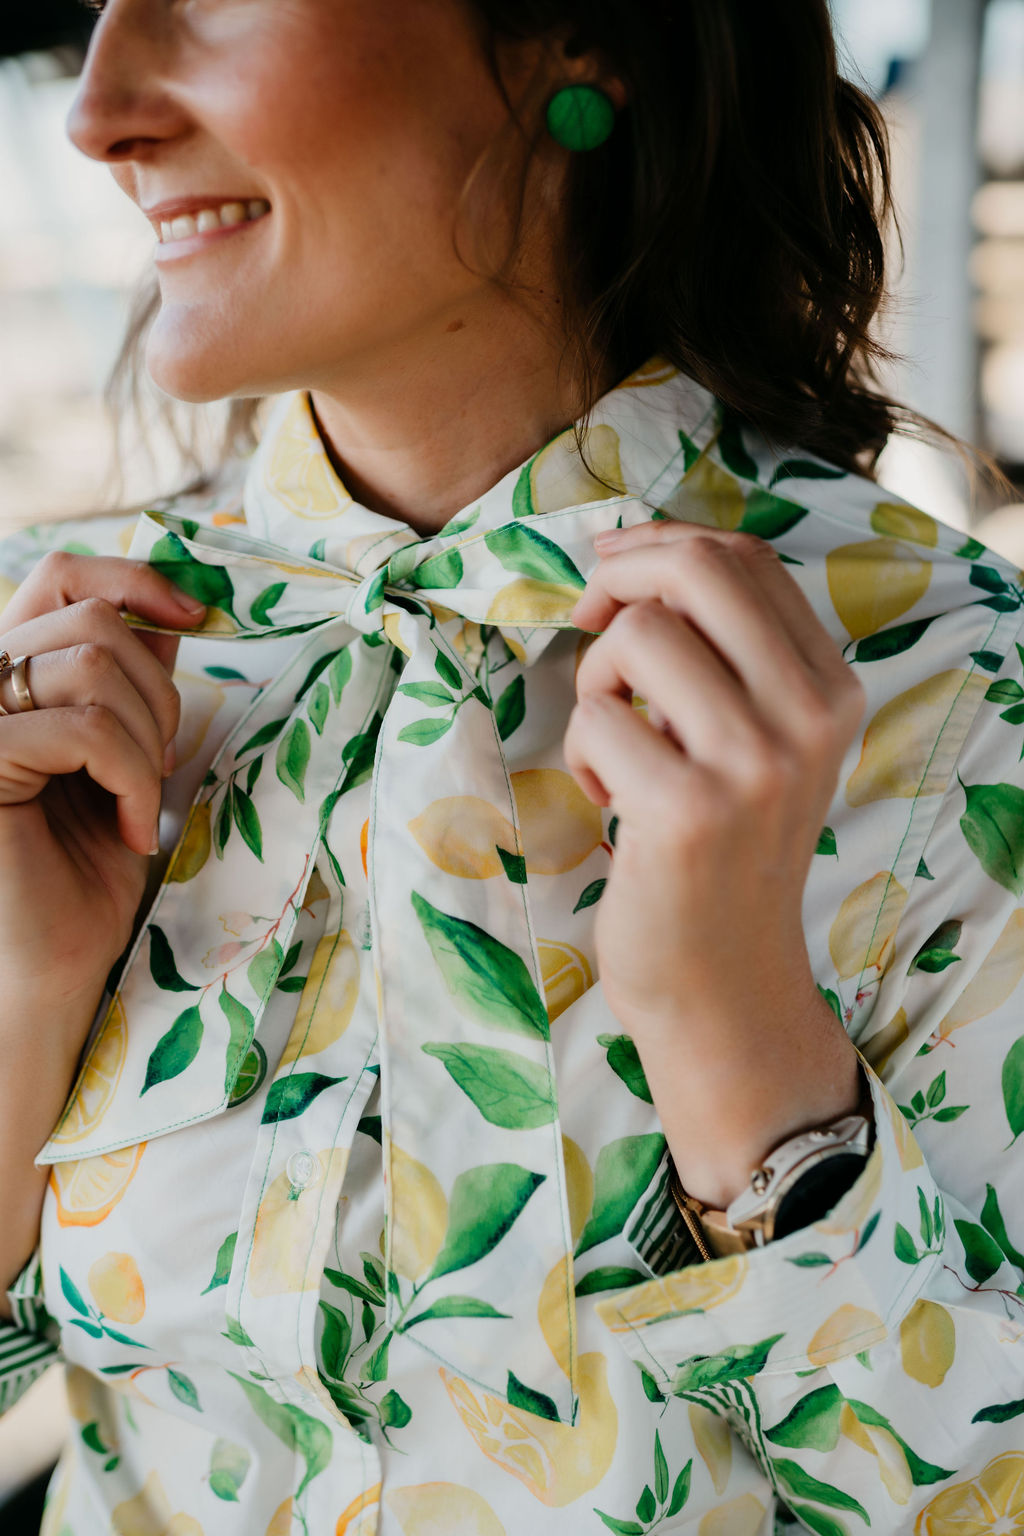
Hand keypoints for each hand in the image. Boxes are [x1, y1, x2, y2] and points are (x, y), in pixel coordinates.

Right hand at [0, 552, 206, 1034]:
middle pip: (92, 619)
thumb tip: (168, 622)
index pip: (60, 575)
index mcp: (7, 677)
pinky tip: (132, 832)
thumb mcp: (123, 763)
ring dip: (147, 740)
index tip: (197, 618)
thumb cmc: (83, 875)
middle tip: (161, 771)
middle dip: (158, 694)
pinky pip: (83, 729)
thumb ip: (128, 689)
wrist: (49, 969)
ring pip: (92, 664)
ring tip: (140, 804)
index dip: (134, 579)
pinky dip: (132, 779)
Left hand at [564, 521, 866, 1205]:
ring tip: (614, 748)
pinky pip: (595, 719)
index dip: (659, 546)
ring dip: (596, 684)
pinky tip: (612, 806)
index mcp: (833, 688)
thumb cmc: (720, 853)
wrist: (723, 984)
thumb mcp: (758, 742)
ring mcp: (754, 764)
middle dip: (619, 575)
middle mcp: (809, 717)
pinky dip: (582, 756)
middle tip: (586, 619)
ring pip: (637, 636)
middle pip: (698, 568)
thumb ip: (727, 654)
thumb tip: (634, 554)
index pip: (746, 558)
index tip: (612, 574)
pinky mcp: (687, 810)